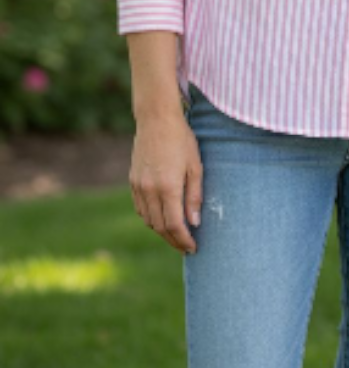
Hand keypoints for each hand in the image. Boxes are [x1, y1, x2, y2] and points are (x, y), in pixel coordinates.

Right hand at [130, 106, 202, 254]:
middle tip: (185, 246)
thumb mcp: (195, 166)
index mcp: (168, 187)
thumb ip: (194, 196)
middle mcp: (150, 190)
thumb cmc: (181, 140)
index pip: (174, 225)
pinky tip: (161, 217)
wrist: (156, 120)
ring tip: (176, 234)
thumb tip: (194, 223)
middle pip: (160, 227)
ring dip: (161, 231)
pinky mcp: (132, 181)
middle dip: (173, 240)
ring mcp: (138, 186)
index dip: (184, 240)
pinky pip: (140, 208)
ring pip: (148, 220)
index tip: (193, 248)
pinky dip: (150, 218)